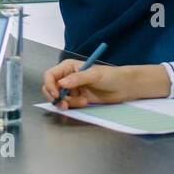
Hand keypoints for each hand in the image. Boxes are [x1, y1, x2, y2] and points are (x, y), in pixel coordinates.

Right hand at [42, 61, 168, 108]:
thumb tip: (61, 83)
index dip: (49, 85)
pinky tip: (84, 103)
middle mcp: (68, 77)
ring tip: (82, 102)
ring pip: (59, 99)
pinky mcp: (77, 99)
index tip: (56, 95)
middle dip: (56, 97)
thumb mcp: (94, 75)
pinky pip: (68, 104)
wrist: (123, 88)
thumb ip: (77, 78)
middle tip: (65, 104)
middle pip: (51, 88)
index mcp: (68, 67)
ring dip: (68, 103)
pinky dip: (73, 106)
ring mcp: (72, 89)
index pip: (50, 75)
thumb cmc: (111, 76)